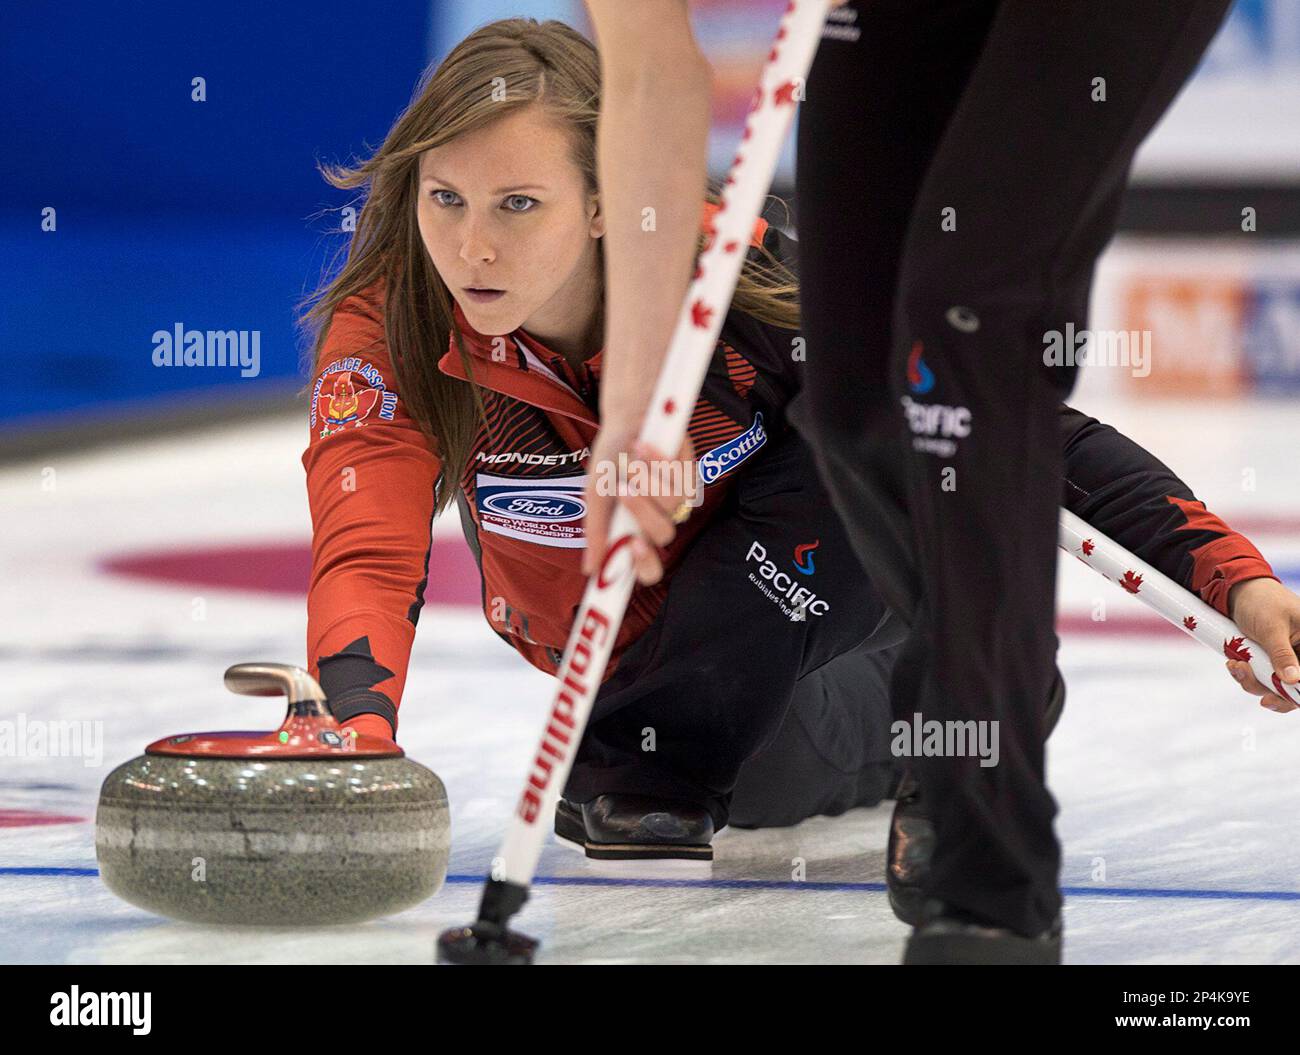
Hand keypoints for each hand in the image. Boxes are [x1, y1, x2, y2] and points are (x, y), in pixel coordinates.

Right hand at [582, 422, 697, 585]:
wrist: (624, 420)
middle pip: (664, 535)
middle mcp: (657, 520)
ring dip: (648, 480)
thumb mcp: (594, 495)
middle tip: (624, 491)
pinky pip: (681, 477)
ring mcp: (676, 498)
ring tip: (630, 460)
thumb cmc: (609, 460)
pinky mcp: (690, 474)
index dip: (644, 565)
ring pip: (673, 504)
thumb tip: (589, 569)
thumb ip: (595, 530)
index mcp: (634, 532)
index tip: (632, 547)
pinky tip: (642, 446)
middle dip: (644, 512)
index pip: (648, 567)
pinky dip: (659, 461)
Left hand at [1225, 577, 1299, 712]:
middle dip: (1275, 692)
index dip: (1299, 692)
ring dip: (1254, 682)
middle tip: (1259, 695)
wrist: (1238, 592)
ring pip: (1277, 687)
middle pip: (1298, 689)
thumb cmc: (1261, 602)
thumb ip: (1283, 655)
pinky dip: (1247, 675)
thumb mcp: (1272, 628)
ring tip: (1236, 665)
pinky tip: (1234, 664)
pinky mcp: (1271, 662)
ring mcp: (1289, 660)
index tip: (1284, 697)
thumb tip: (1294, 680)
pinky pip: (1262, 679)